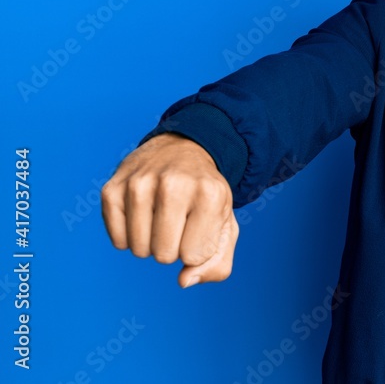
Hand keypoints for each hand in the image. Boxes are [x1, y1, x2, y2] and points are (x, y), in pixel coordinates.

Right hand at [101, 133, 238, 287]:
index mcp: (209, 193)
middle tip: (180, 220)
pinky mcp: (112, 188)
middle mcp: (174, 184)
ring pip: (139, 250)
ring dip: (151, 243)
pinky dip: (130, 237)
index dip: (196, 248)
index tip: (199, 224)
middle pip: (164, 255)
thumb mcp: (225, 224)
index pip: (194, 255)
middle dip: (173, 247)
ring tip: (162, 215)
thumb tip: (184, 281)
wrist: (182, 151)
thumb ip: (217, 263)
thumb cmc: (204, 196)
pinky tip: (142, 214)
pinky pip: (118, 241)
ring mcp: (139, 183)